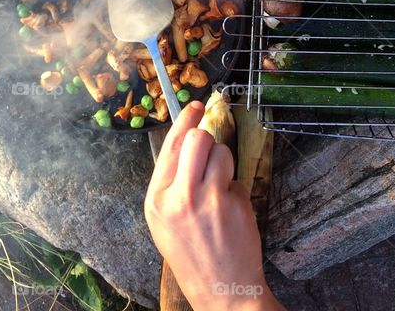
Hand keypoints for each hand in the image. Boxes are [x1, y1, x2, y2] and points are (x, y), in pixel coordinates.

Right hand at [145, 101, 284, 310]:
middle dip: (207, 140)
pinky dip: (235, 188)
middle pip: (197, 139)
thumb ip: (171, 180)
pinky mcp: (234, 203)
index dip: (185, 120)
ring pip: (221, 152)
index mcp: (157, 198)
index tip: (196, 105)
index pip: (171, 145)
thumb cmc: (191, 251)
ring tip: (219, 190)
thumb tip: (187, 139)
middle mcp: (180, 196)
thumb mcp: (164, 218)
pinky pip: (237, 177)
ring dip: (223, 164)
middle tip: (209, 156)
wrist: (220, 288)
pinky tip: (230, 211)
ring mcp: (209, 199)